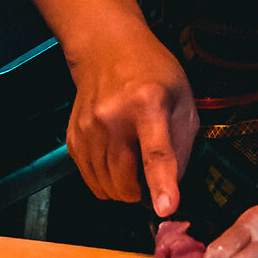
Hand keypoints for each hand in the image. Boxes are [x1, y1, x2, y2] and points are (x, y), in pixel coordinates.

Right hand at [66, 29, 197, 213]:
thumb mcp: (183, 99)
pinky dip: (106, 180)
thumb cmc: (151, 72)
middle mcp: (112, 117)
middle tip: (152, 174)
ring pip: (106, 187)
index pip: (155, 152)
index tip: (166, 208)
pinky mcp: (73, 137)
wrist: (106, 48)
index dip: (161, 184)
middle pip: (125, 181)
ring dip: (124, 188)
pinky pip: (91, 179)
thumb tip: (173, 186)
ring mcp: (88, 128)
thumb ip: (182, 144)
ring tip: (134, 162)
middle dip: (143, 192)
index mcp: (148, 103)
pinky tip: (115, 158)